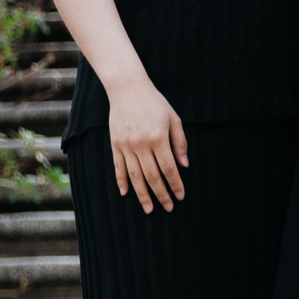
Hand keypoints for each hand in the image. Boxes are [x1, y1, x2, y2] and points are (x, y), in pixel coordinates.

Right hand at [107, 81, 187, 213]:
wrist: (128, 89)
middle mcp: (141, 144)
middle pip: (152, 176)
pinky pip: (118, 167)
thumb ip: (179, 142)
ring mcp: (126, 146)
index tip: (180, 196)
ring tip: (149, 209)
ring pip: (135, 176)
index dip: (175, 184)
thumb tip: (184, 165)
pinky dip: (122, 181)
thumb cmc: (154, 102)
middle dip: (161, 194)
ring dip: (142, 195)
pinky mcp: (115, 145)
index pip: (168, 168)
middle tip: (168, 208)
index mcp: (158, 137)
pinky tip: (126, 194)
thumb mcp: (173, 118)